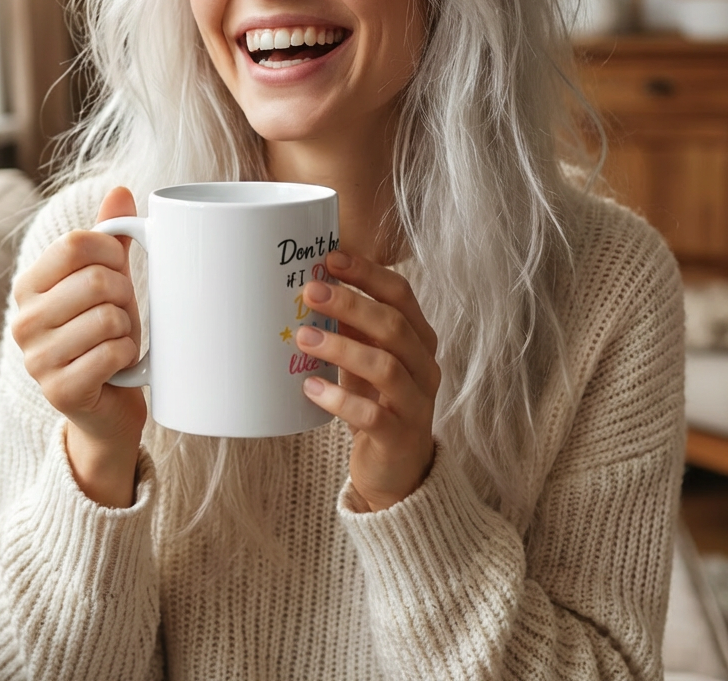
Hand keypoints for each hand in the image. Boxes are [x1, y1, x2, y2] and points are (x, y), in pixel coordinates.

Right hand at [11, 186, 145, 505]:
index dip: (112, 253)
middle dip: (125, 295)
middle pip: (95, 280)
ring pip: (108, 318)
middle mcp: (23, 320)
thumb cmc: (106, 333)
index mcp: (29, 285)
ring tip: (118, 339)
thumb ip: (110, 236)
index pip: (75, 243)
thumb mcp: (108, 280)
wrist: (108, 404)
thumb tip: (121, 189)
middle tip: (122, 313)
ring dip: (128, 329)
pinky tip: (119, 364)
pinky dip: (129, 355)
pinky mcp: (59, 390)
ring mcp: (36, 359)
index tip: (119, 271)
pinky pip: (113, 353)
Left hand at [297, 249, 439, 511]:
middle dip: (350, 304)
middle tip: (310, 291)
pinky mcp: (401, 436)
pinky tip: (310, 388)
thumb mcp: (365, 358)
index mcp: (419, 338)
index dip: (367, 273)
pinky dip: (339, 399)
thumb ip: (350, 327)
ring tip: (303, 338)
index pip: (400, 294)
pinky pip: (372, 414)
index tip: (330, 258)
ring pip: (385, 365)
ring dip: (340, 347)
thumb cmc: (376, 400)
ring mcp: (417, 402)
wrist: (397, 470)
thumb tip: (312, 285)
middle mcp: (424, 365)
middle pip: (393, 325)